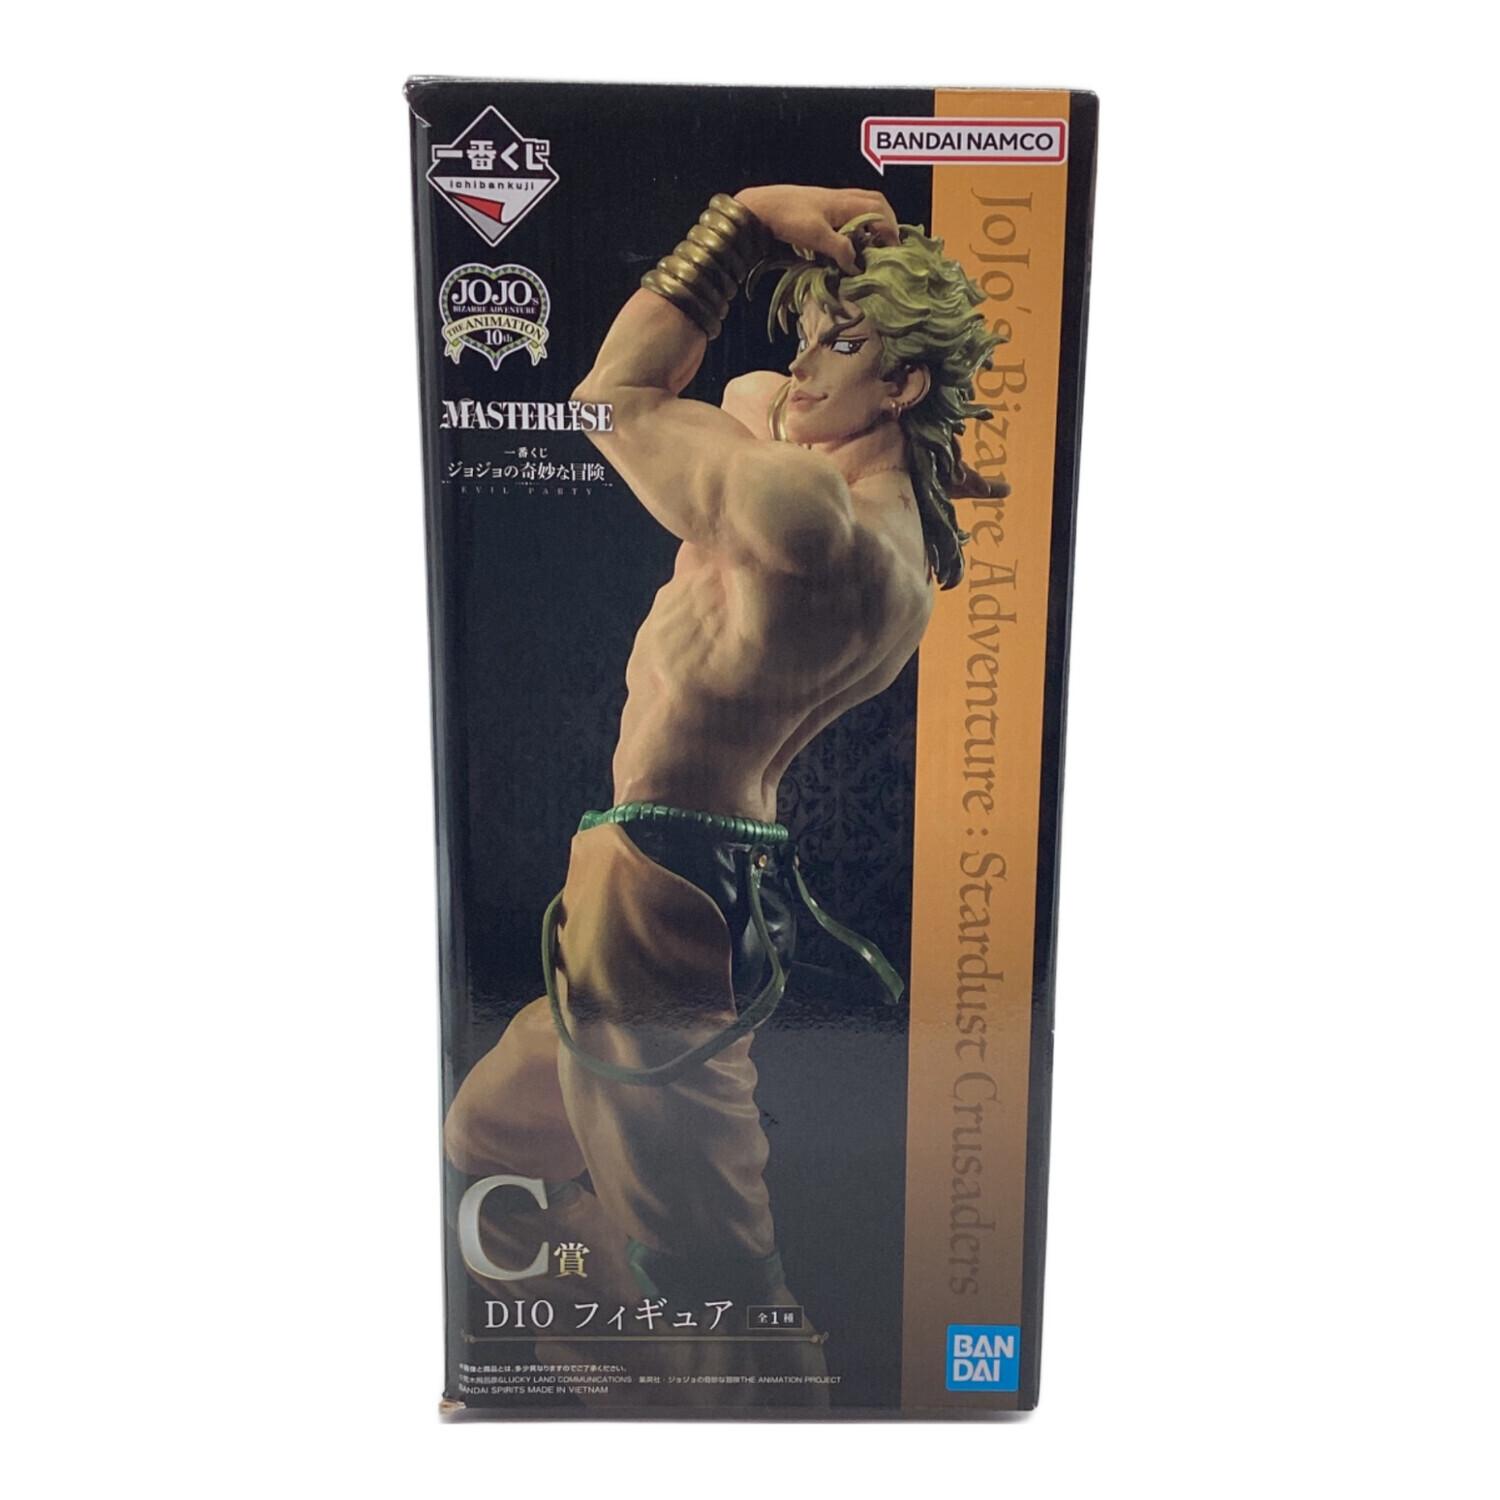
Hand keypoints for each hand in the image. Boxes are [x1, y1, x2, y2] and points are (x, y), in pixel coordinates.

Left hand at [734, 185, 898, 273]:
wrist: (760, 206)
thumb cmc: (788, 218)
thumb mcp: (816, 237)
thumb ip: (840, 249)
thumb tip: (857, 265)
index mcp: (845, 202)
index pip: (879, 212)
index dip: (890, 231)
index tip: (893, 251)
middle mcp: (842, 197)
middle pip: (876, 202)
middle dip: (887, 220)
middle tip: (890, 242)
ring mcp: (831, 199)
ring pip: (863, 203)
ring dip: (874, 219)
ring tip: (874, 242)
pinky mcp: (821, 205)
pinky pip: (850, 208)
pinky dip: (859, 220)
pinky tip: (852, 237)